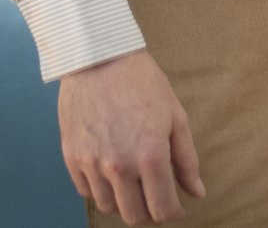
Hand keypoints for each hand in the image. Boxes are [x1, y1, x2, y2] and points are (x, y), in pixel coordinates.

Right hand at [57, 48, 204, 222]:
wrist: (97, 56)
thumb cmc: (141, 82)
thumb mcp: (175, 115)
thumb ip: (186, 159)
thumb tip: (196, 193)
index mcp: (150, 156)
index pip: (163, 209)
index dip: (173, 213)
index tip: (174, 206)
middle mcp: (119, 165)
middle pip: (134, 216)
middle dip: (149, 212)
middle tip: (153, 196)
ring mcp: (92, 162)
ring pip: (108, 207)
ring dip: (122, 201)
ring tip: (130, 183)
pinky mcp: (71, 155)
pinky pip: (84, 190)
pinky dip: (98, 188)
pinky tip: (108, 171)